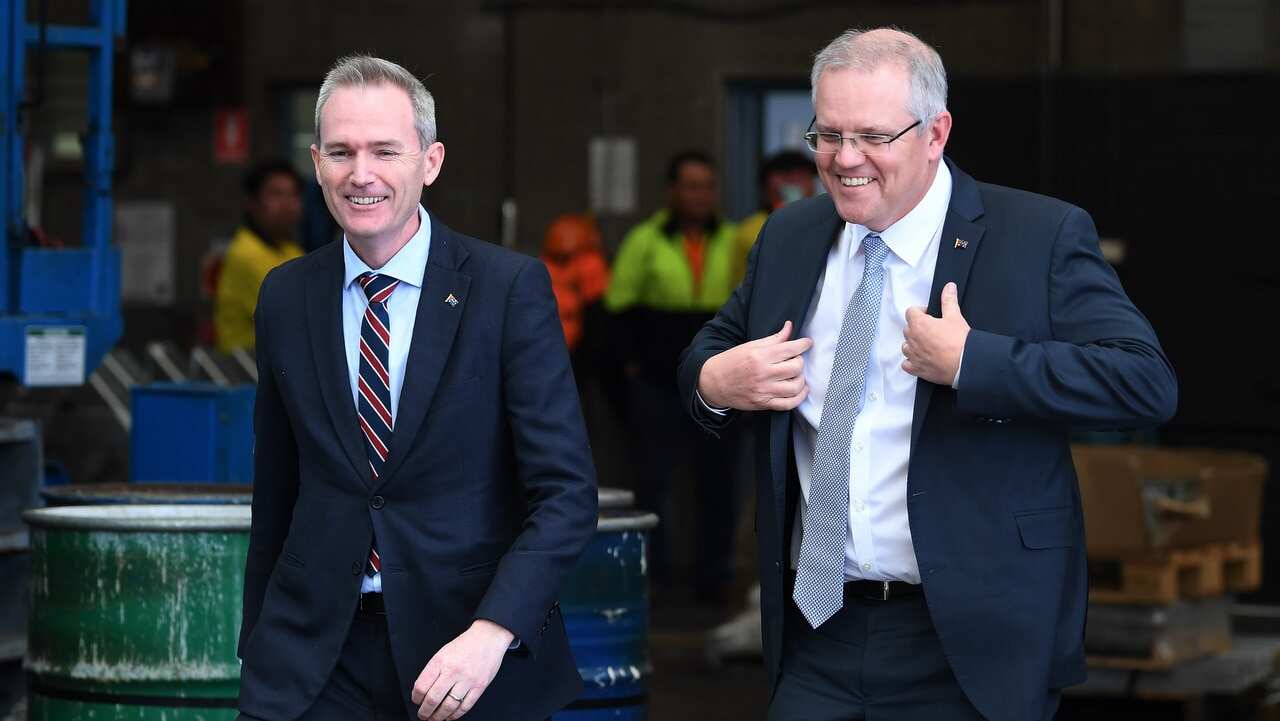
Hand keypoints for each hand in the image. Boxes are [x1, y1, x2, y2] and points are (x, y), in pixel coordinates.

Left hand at [411, 619, 513, 719]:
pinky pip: (465, 706)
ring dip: (439, 716)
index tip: (417, 701)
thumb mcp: (443, 652)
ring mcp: (467, 680)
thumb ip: (433, 670)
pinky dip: (455, 715)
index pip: (421, 686)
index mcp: (440, 661)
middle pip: (433, 699)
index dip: (416, 698)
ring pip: (448, 706)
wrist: (488, 637)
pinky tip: (450, 716)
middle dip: (425, 711)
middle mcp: (453, 671)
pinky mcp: (479, 686)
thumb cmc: (465, 644)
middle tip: (423, 715)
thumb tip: (422, 691)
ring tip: (435, 718)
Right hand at [698, 321, 812, 410]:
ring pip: (795, 386)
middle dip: (800, 361)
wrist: (713, 383)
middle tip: (796, 359)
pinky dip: (799, 398)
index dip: (803, 344)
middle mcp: (762, 373)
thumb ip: (773, 339)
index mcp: (759, 356)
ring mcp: (763, 390)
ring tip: (796, 374)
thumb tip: (789, 327)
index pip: (790, 349)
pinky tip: (800, 390)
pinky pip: (788, 404)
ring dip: (801, 379)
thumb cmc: (731, 362)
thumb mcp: (750, 346)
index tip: (808, 343)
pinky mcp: (763, 403)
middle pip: (796, 367)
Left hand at [902, 282, 968, 384]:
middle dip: (918, 328)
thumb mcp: (955, 316)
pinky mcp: (916, 369)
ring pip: (906, 346)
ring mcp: (913, 355)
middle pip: (908, 329)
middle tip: (933, 331)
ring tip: (927, 345)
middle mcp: (912, 339)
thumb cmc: (959, 340)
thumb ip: (949, 300)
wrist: (965, 363)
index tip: (931, 316)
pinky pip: (906, 364)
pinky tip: (921, 360)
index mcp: (919, 324)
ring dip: (913, 344)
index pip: (910, 312)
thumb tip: (949, 287)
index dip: (921, 312)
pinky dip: (911, 362)